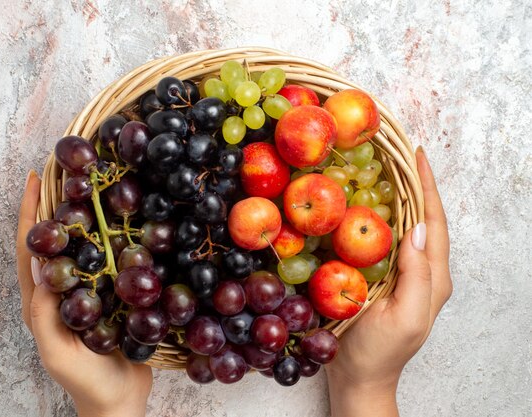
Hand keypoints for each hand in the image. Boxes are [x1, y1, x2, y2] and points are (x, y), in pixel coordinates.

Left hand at [16, 171, 152, 416]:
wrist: (120, 400)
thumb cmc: (85, 381)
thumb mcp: (56, 353)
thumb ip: (43, 316)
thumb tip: (41, 270)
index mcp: (42, 301)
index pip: (32, 250)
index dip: (29, 214)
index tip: (34, 180)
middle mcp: (64, 290)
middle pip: (58, 240)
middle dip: (59, 205)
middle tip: (69, 172)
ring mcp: (91, 292)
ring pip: (87, 247)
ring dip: (89, 217)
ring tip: (99, 188)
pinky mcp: (114, 296)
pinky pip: (113, 262)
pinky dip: (117, 240)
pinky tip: (132, 225)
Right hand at [325, 148, 451, 416]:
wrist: (358, 376)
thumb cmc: (380, 351)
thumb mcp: (405, 316)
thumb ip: (417, 275)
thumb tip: (416, 229)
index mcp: (432, 277)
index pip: (433, 222)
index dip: (427, 187)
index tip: (417, 155)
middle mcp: (420, 270)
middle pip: (421, 217)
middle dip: (414, 183)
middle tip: (398, 152)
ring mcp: (400, 274)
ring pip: (403, 225)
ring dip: (397, 195)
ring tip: (383, 168)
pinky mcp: (380, 277)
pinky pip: (382, 239)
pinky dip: (376, 216)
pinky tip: (361, 204)